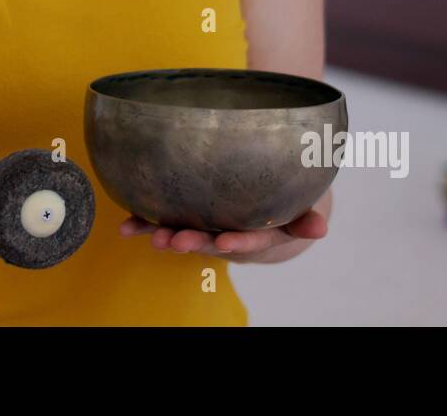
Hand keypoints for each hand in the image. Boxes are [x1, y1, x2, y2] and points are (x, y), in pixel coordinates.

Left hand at [118, 207, 328, 263]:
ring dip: (166, 236)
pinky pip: (165, 221)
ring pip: (186, 234)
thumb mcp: (301, 209)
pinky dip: (144, 224)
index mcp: (258, 231)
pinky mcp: (187, 218)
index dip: (238, 241)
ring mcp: (206, 226)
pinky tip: (126, 226)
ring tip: (150, 237)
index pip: (250, 238)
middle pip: (211, 239)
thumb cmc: (285, 205)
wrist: (265, 216)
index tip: (225, 242)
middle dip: (192, 241)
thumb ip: (306, 218)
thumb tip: (321, 229)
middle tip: (175, 241)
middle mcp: (229, 233)